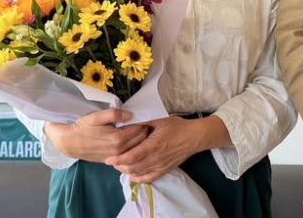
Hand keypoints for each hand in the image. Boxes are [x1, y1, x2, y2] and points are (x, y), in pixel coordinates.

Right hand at [44, 109, 147, 163]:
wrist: (69, 143)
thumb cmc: (83, 127)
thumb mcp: (97, 116)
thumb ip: (114, 114)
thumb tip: (131, 115)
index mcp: (118, 139)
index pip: (140, 129)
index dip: (143, 121)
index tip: (144, 116)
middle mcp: (120, 150)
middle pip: (141, 140)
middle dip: (144, 131)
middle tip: (143, 122)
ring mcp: (116, 157)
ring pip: (136, 148)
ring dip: (140, 140)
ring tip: (138, 130)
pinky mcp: (112, 161)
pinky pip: (128, 155)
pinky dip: (133, 148)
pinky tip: (130, 140)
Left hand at [107, 115, 230, 183]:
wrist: (194, 137)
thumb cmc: (176, 126)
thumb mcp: (158, 121)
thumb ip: (141, 125)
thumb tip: (125, 126)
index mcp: (153, 145)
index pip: (132, 156)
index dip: (119, 159)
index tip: (108, 159)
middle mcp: (156, 158)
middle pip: (133, 167)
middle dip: (120, 166)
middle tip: (112, 161)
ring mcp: (160, 166)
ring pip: (139, 174)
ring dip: (127, 172)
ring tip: (120, 166)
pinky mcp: (164, 170)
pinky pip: (149, 179)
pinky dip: (138, 179)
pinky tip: (132, 176)